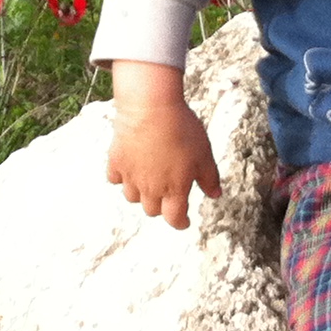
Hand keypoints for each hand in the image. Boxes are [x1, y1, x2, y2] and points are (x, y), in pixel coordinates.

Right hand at [106, 61, 223, 229]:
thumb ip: (209, 178)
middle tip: (168, 196)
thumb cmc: (181, 130)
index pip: (175, 218)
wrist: (151, 107)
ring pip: (132, 198)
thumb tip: (215, 194)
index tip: (184, 221)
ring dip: (141, 195)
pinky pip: (115, 179)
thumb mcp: (205, 155)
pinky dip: (122, 178)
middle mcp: (150, 188)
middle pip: (152, 210)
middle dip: (162, 207)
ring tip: (149, 183)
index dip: (180, 222)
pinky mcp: (116, 161)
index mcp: (174, 189)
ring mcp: (131, 176)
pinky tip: (130, 168)